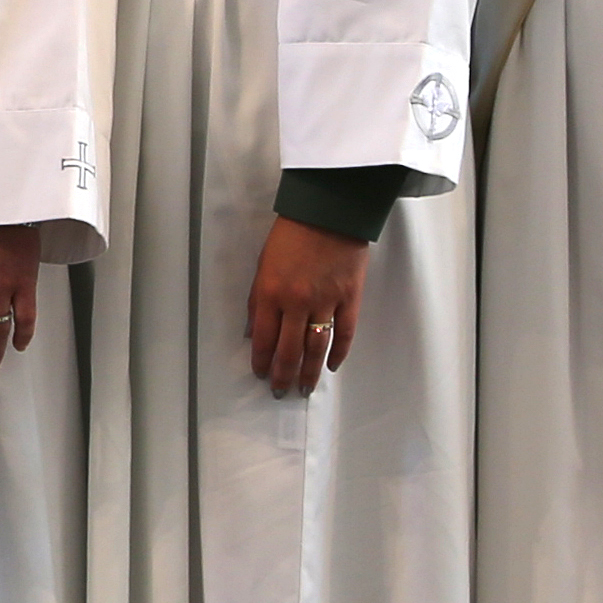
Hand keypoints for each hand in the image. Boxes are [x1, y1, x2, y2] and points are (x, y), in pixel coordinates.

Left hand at [242, 215, 368, 396]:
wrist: (328, 211)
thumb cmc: (291, 233)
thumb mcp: (263, 264)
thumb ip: (257, 299)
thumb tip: (253, 331)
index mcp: (270, 292)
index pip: (263, 339)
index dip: (261, 361)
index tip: (260, 374)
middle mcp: (296, 302)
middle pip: (289, 351)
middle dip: (283, 375)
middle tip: (281, 391)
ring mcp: (325, 302)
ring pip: (316, 348)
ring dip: (309, 372)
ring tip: (304, 389)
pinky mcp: (349, 298)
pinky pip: (344, 333)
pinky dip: (338, 353)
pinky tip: (331, 366)